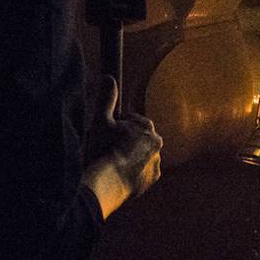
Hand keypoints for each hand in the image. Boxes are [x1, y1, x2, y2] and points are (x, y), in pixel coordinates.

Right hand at [83, 77, 162, 217]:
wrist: (109, 182)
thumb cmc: (105, 149)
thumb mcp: (102, 121)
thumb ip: (107, 99)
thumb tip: (109, 77)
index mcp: (148, 127)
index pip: (132, 122)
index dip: (116, 126)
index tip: (107, 133)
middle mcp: (157, 144)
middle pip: (137, 138)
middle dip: (125, 141)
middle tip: (107, 148)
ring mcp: (156, 162)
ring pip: (140, 154)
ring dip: (129, 156)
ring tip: (112, 162)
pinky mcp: (152, 179)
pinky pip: (142, 171)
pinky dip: (133, 171)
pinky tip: (119, 173)